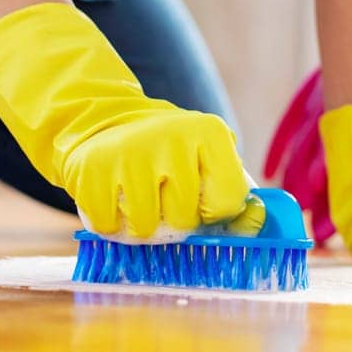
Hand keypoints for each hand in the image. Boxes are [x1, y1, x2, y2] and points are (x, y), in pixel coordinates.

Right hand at [0, 2, 258, 237]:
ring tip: (136, 194)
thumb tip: (259, 224)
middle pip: (184, 220)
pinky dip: (110, 222)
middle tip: (161, 194)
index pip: (228, 202)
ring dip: (140, 223)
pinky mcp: (92, 170)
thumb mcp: (205, 158)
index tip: (200, 200)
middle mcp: (173, 137)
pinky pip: (109, 227)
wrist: (101, 122)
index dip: (213, 211)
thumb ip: (234, 192)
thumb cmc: (165, 152)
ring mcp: (130, 153)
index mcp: (209, 132)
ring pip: (146, 228)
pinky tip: (112, 195)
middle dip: (172, 218)